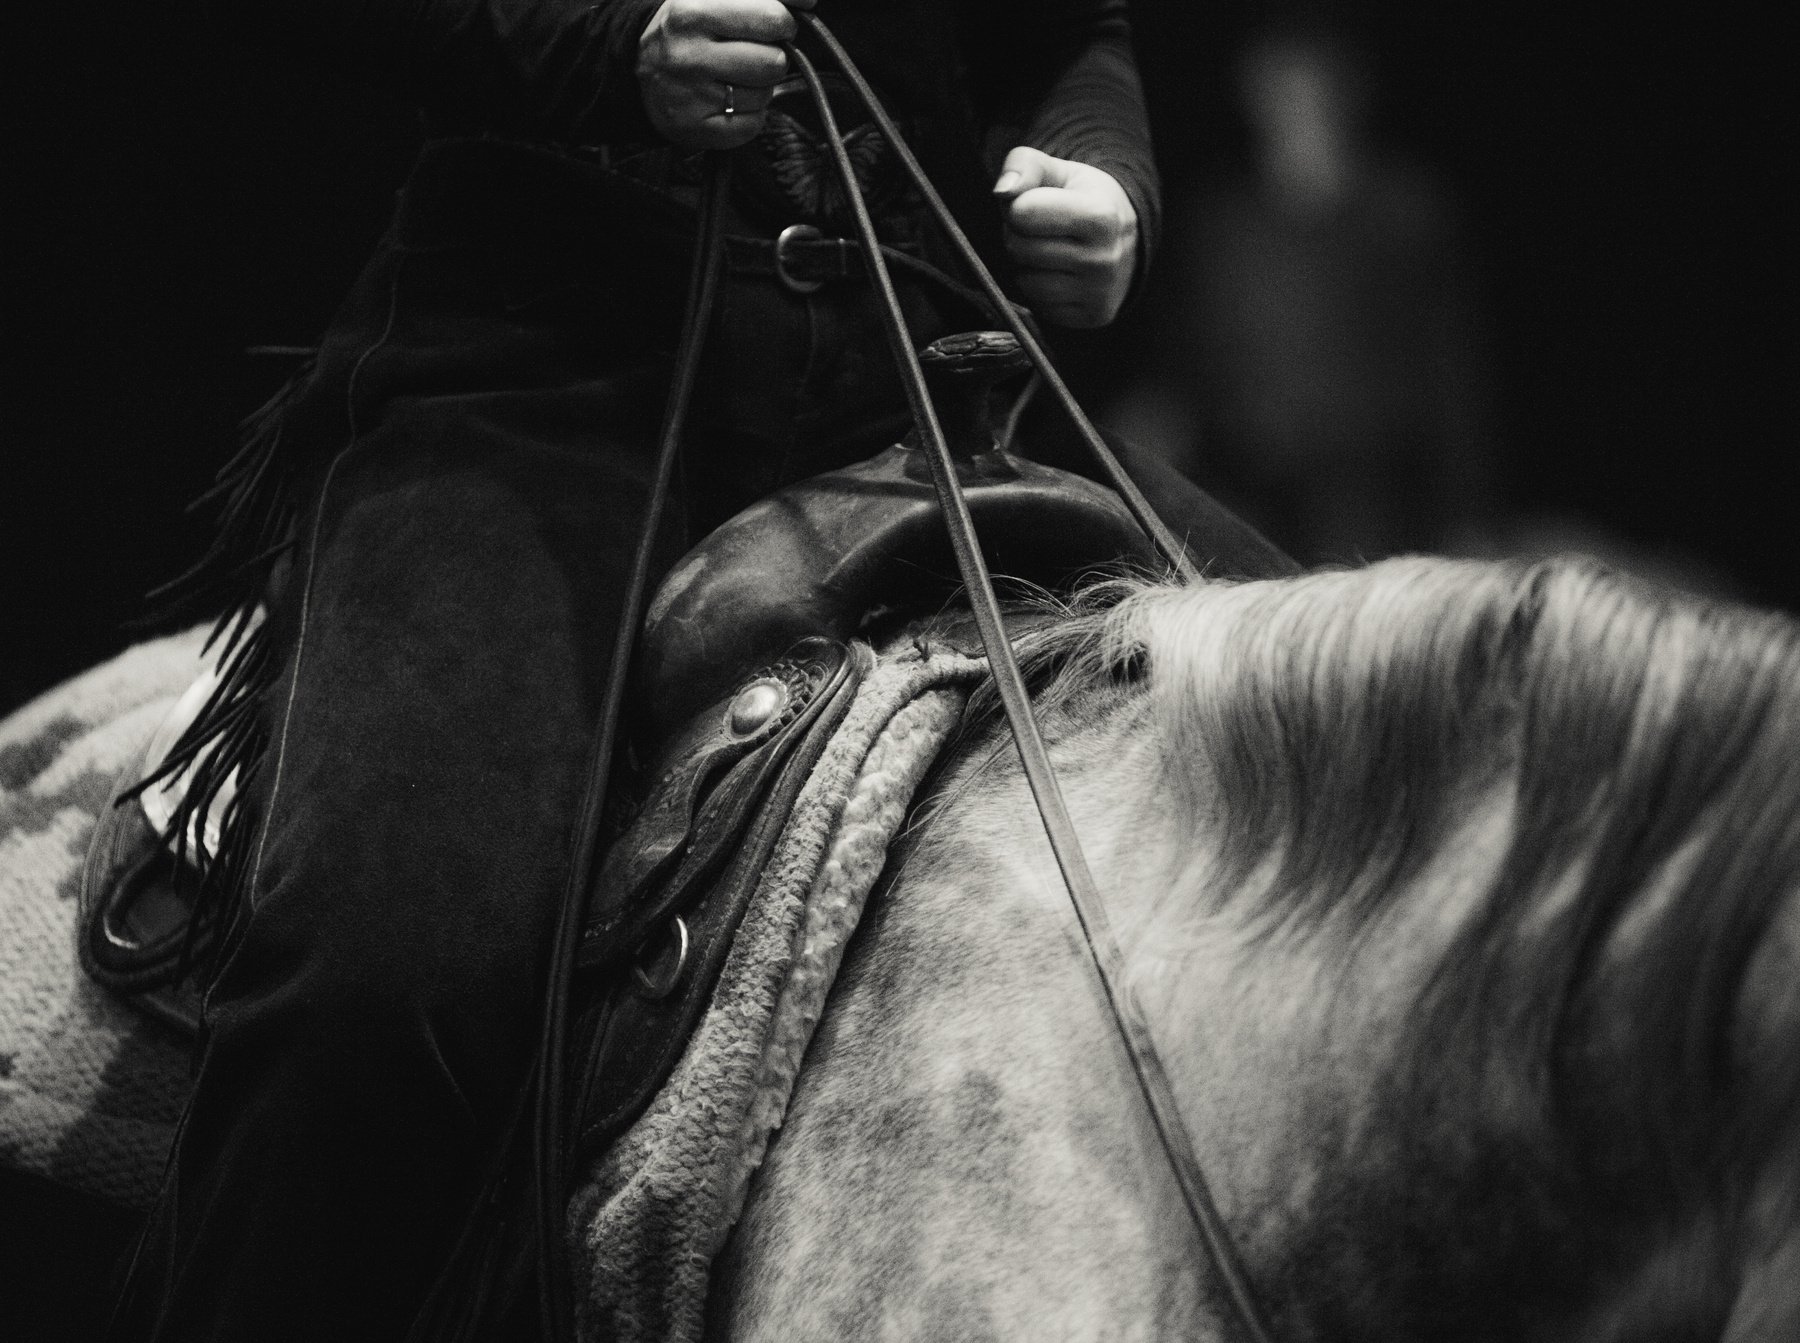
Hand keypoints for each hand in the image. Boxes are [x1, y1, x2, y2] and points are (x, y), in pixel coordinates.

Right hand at [637, 0, 812, 149]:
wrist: (638, 70)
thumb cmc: (688, 30)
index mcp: (692, 12)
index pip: (771, 17)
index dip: (782, 22)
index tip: (774, 25)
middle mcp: (688, 55)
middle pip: (774, 61)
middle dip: (773, 57)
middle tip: (751, 54)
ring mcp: (691, 96)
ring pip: (766, 95)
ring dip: (760, 87)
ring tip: (732, 77)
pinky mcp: (697, 131)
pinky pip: (753, 125)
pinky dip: (750, 115)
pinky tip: (728, 101)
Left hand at [993, 146, 1137, 328]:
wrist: (1125, 237)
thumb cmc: (1085, 199)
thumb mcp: (1059, 171)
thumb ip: (1024, 165)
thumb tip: (1002, 192)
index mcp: (1101, 217)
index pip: (1022, 212)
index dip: (1019, 205)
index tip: (1037, 204)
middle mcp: (1104, 260)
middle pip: (1019, 248)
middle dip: (1019, 234)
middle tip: (1043, 228)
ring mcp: (1098, 294)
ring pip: (1024, 281)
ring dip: (1026, 265)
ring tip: (1052, 249)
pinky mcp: (1091, 317)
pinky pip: (1038, 305)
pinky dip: (1039, 289)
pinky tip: (1059, 273)